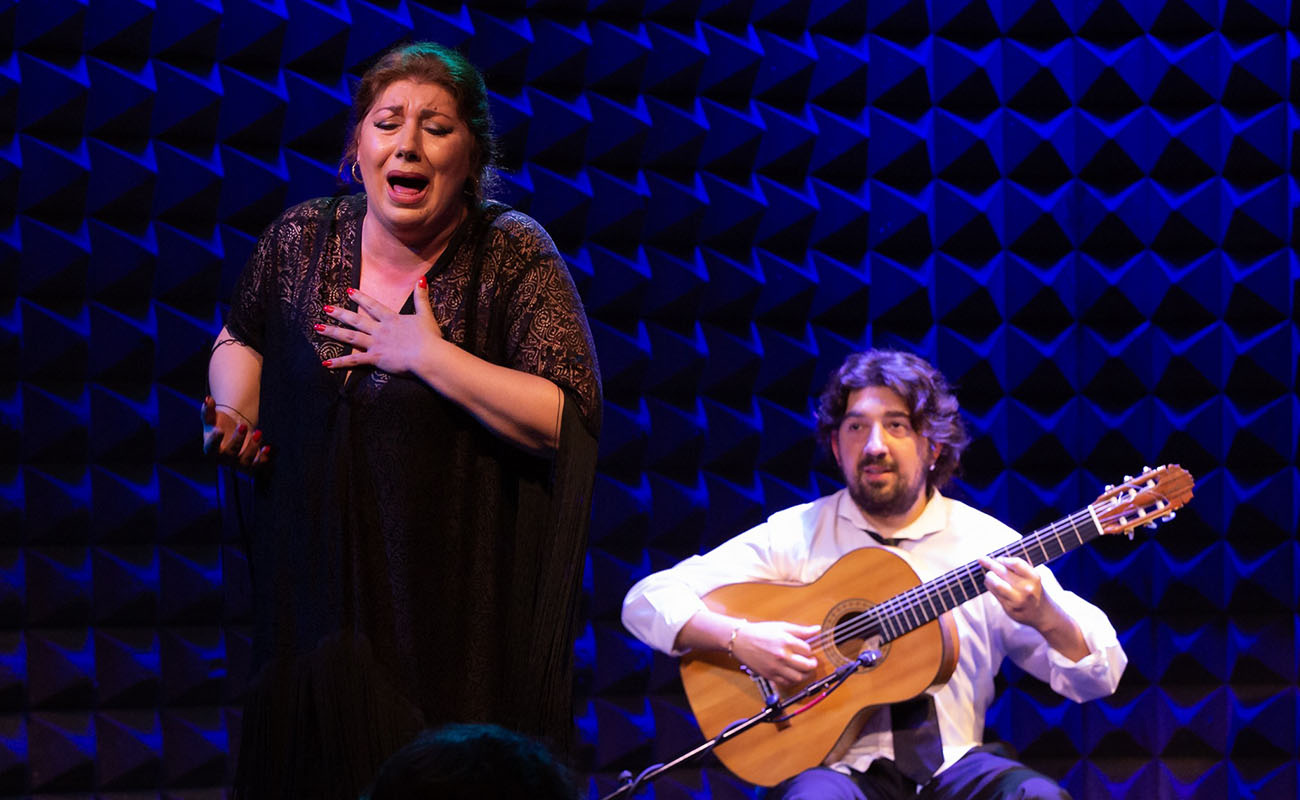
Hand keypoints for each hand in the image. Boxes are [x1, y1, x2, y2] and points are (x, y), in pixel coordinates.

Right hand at [201, 396, 270, 469]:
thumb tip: (208, 399)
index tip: (219, 430)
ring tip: (258, 433)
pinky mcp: (251, 464)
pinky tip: (268, 447)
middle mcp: (224, 458)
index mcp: (211, 448)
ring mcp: (238, 462)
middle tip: (243, 425)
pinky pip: (258, 465)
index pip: (211, 447)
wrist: (234, 433)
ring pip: (245, 460)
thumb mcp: (212, 418)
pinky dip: (263, 458)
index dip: (214, 440)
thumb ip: (208, 410)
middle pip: (230, 453)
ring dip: (252, 447)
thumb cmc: (220, 426)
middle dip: (237, 440)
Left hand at [317, 279, 443, 374]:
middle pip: (356, 320)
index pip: (372, 306)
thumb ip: (421, 298)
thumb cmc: (429, 338)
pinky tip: (326, 362)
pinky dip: (340, 362)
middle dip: (340, 313)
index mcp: (392, 320)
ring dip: (333, 332)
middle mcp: (380, 330)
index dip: (360, 298)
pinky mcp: (376, 359)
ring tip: (318, 328)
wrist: (428, 355)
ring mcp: (376, 344)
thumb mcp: (426, 315)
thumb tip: (421, 279)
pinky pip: (354, 361)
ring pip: (350, 337)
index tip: (348, 291)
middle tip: (325, 308)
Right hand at [730, 620, 820, 688]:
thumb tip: (816, 629)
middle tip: (811, 662)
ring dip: (804, 674)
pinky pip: (787, 683)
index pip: (807, 650)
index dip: (808, 650)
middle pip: (807, 666)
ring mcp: (776, 667)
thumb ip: (800, 630)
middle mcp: (782, 656)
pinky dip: (792, 680)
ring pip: (798, 677)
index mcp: (786, 641)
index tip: (806, 649)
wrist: (740, 640)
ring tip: (803, 669)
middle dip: (812, 664)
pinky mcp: (770, 675)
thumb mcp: (781, 627)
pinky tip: (792, 673)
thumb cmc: (760, 632)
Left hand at [979, 555, 1061, 629]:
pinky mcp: (1010, 608)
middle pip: (1002, 571)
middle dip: (990, 564)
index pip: (1015, 563)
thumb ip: (1017, 569)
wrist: (1042, 614)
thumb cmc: (1034, 591)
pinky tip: (990, 584)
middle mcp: (1027, 589)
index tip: (998, 559)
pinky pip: (995, 593)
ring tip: (989, 575)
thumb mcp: (1032, 577)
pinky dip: (990, 586)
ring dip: (989, 577)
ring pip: (996, 583)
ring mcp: (1018, 600)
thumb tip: (994, 560)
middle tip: (982, 559)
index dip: (1004, 559)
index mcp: (1034, 578)